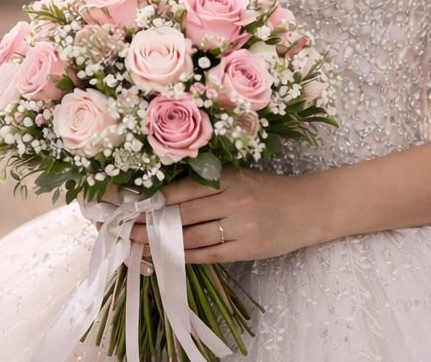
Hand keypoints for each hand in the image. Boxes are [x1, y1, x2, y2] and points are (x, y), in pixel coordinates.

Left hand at [95, 167, 317, 267]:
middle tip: (123, 228)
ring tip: (138, 243)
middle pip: (183, 215)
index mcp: (228, 177)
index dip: (154, 200)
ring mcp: (240, 226)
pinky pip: (209, 255)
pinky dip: (185, 256)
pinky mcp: (247, 249)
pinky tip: (167, 256)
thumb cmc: (268, 189)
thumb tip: (165, 191)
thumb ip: (208, 181)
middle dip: (150, 223)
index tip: (130, 205)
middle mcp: (233, 200)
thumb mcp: (239, 175)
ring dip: (162, 242)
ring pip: (192, 237)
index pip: (183, 190)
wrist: (307, 208)